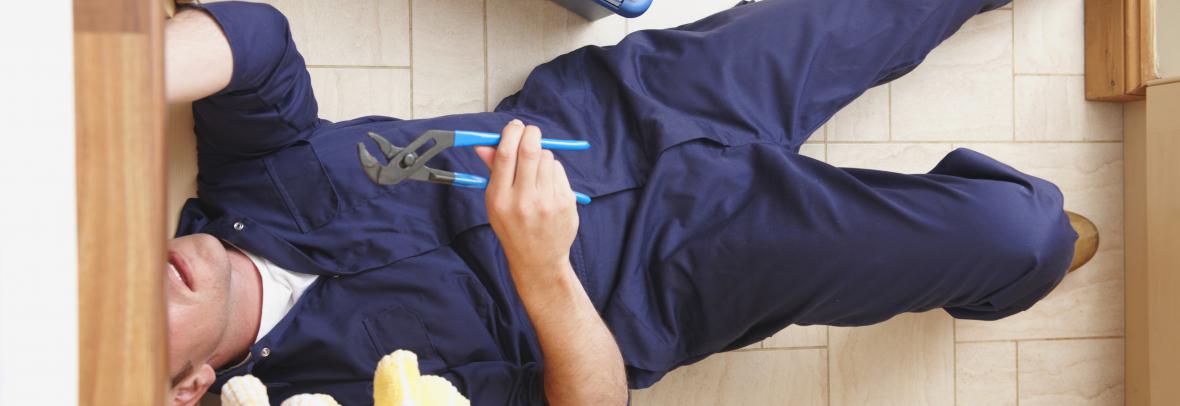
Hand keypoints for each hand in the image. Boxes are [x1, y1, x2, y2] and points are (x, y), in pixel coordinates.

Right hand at [475, 119, 579, 273]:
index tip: (514, 126)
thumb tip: (484, 145)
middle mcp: (524, 200)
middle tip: (529, 131)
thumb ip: (493, 171)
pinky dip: (552, 169)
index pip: (506, 155)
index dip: (510, 133)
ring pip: (546, 157)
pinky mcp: (565, 202)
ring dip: (541, 154)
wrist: (538, 260)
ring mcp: (547, 202)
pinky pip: (558, 170)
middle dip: (530, 133)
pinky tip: (547, 184)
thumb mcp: (495, 203)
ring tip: (535, 169)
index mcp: (500, 199)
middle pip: (530, 150)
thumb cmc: (513, 228)